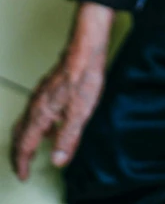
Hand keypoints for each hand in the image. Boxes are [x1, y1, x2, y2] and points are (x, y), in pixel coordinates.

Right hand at [11, 2, 113, 180]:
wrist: (85, 49)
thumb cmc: (84, 76)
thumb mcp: (80, 113)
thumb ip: (68, 138)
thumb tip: (58, 160)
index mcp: (41, 113)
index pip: (24, 144)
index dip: (22, 163)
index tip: (24, 176)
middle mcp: (36, 104)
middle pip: (19, 134)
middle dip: (19, 153)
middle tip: (22, 167)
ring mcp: (40, 95)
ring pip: (24, 122)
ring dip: (26, 139)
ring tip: (34, 151)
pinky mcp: (47, 88)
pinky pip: (33, 112)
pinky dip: (35, 126)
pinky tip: (50, 125)